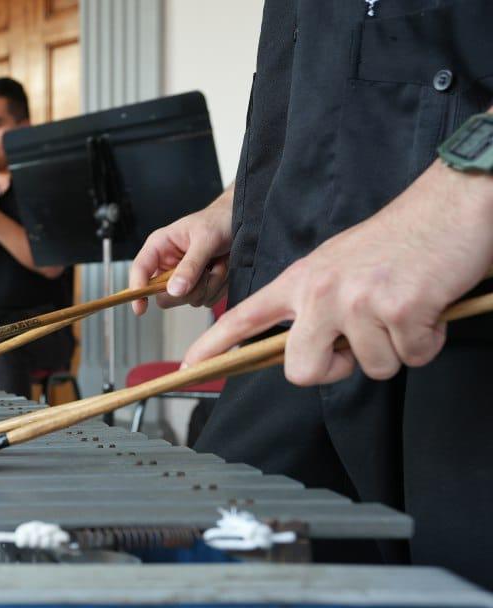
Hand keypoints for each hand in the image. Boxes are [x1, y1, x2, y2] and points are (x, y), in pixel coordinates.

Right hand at [128, 186, 234, 314]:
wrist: (241, 222)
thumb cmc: (218, 221)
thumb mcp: (205, 240)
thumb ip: (190, 266)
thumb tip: (174, 290)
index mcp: (159, 247)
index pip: (140, 271)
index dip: (137, 290)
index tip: (140, 308)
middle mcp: (168, 265)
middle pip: (165, 295)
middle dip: (190, 288)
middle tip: (206, 272)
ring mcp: (183, 278)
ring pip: (189, 299)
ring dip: (210, 285)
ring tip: (218, 263)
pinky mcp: (198, 286)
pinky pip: (206, 300)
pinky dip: (219, 287)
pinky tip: (222, 269)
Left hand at [184, 162, 492, 384]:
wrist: (450, 205)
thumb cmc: (397, 239)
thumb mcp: (336, 264)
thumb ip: (313, 304)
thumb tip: (310, 350)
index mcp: (300, 280)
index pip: (243, 317)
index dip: (214, 347)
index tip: (189, 366)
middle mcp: (321, 292)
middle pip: (302, 370)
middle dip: (334, 371)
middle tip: (358, 346)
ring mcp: (359, 301)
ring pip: (372, 368)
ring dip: (397, 348)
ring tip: (405, 306)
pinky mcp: (401, 310)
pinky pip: (413, 356)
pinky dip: (428, 340)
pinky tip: (429, 306)